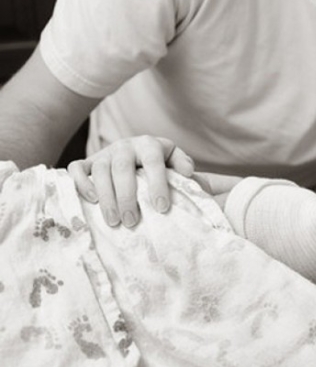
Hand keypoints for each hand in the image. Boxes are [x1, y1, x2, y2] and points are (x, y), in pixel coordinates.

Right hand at [68, 135, 194, 227]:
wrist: (136, 155)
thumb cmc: (159, 166)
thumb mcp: (174, 162)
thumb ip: (182, 165)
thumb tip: (189, 174)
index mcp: (150, 145)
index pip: (154, 162)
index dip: (158, 184)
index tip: (162, 208)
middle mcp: (125, 146)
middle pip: (122, 168)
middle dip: (127, 197)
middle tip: (133, 222)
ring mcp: (104, 153)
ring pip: (100, 170)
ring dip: (106, 197)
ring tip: (114, 222)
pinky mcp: (87, 162)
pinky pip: (76, 168)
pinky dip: (80, 183)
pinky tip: (91, 201)